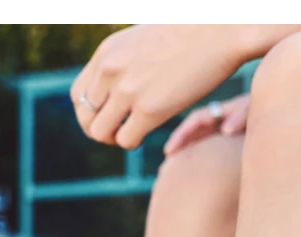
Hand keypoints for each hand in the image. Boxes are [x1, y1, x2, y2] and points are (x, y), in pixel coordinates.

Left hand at [71, 25, 244, 148]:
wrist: (223, 29)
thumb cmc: (189, 34)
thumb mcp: (141, 39)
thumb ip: (120, 62)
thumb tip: (109, 87)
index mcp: (107, 52)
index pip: (78, 95)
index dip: (89, 113)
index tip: (107, 116)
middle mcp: (112, 70)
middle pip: (85, 118)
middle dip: (100, 129)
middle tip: (119, 130)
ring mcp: (129, 89)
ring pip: (100, 133)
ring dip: (114, 139)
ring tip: (131, 132)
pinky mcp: (150, 109)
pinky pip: (126, 141)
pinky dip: (132, 142)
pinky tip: (146, 133)